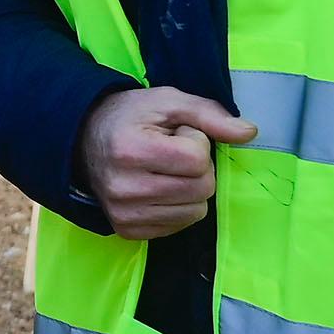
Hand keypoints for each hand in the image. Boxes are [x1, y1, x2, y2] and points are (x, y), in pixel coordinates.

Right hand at [77, 85, 255, 239]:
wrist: (83, 141)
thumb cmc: (132, 117)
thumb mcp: (169, 102)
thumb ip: (210, 114)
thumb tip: (250, 133)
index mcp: (132, 151)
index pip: (197, 160)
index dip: (196, 143)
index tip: (176, 135)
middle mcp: (125, 188)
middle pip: (202, 189)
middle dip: (198, 169)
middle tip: (173, 153)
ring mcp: (124, 214)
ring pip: (195, 212)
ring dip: (190, 190)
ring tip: (165, 170)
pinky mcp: (126, 230)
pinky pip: (179, 226)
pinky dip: (178, 207)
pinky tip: (159, 188)